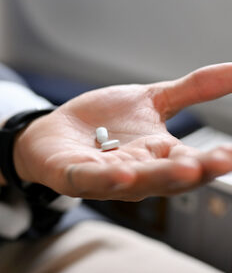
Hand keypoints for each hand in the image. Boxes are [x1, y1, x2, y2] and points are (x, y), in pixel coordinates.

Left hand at [14, 63, 231, 200]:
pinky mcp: (72, 174)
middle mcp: (135, 171)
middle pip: (166, 176)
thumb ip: (191, 90)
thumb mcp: (150, 100)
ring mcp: (103, 176)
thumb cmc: (104, 121)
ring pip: (133, 181)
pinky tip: (122, 173)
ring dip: (156, 177)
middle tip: (220, 161)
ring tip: (183, 169)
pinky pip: (89, 178)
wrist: (57, 130)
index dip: (212, 160)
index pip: (190, 161)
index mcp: (157, 154)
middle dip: (192, 170)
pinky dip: (104, 178)